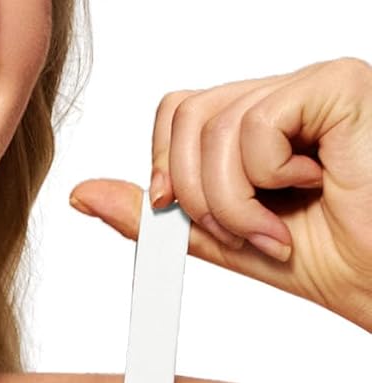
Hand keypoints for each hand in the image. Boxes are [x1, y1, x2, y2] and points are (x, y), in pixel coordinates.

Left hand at [68, 56, 371, 331]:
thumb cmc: (327, 258)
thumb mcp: (221, 241)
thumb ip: (158, 217)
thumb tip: (84, 195)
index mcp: (258, 123)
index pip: (178, 114)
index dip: (168, 168)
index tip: (189, 216)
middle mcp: (284, 94)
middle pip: (186, 114)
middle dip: (196, 194)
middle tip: (242, 232)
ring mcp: (312, 84)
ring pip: (215, 126)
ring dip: (234, 201)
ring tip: (276, 228)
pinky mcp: (338, 84)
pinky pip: (257, 124)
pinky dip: (268, 177)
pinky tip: (314, 188)